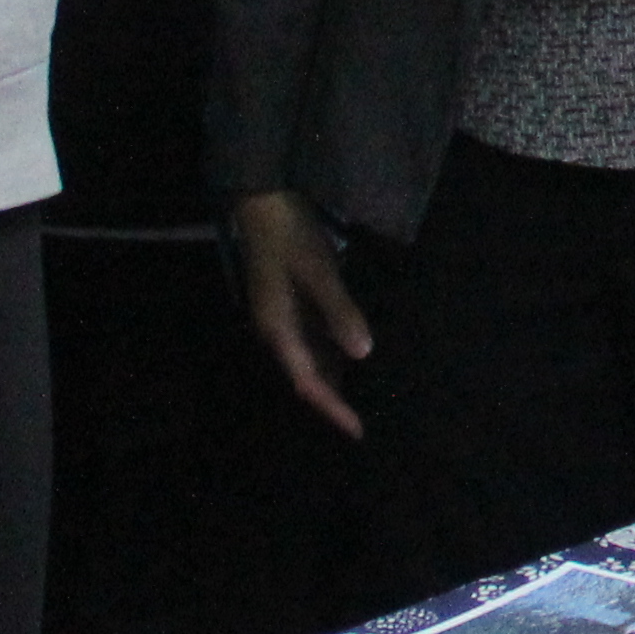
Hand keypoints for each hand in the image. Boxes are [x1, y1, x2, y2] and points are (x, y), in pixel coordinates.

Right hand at [231, 191, 374, 438]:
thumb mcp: (318, 272)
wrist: (264, 202)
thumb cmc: (289, 236)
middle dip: (336, 400)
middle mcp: (279, 332)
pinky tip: (357, 355)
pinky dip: (336, 353)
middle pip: (309, 377)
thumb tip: (363, 354)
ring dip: (337, 379)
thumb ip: (339, 311)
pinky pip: (316, 340)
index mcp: (279, 331)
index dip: (333, 408)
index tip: (357, 431)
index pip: (307, 383)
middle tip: (369, 422)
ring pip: (313, 360)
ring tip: (370, 398)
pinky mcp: (293, 304)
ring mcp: (285, 318)